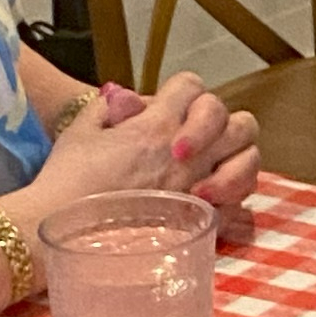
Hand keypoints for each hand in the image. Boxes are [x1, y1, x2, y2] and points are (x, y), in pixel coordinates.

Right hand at [19, 69, 261, 237]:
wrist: (66, 231)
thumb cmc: (68, 182)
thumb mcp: (81, 132)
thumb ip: (108, 109)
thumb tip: (126, 100)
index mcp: (156, 125)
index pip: (191, 85)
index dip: (182, 90)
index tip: (167, 107)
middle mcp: (185, 153)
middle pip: (237, 121)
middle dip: (225, 124)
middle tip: (200, 141)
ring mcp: (197, 186)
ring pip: (249, 161)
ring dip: (237, 163)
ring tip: (213, 173)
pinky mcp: (199, 220)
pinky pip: (238, 206)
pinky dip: (233, 203)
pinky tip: (213, 203)